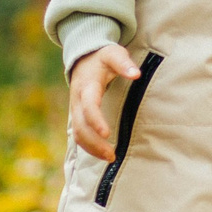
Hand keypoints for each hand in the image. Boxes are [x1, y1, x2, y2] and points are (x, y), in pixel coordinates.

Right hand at [67, 42, 143, 159]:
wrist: (83, 57)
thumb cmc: (102, 57)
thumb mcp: (113, 54)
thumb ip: (123, 63)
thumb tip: (136, 74)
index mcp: (87, 86)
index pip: (89, 106)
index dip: (96, 120)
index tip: (107, 133)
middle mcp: (78, 100)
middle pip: (80, 126)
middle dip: (94, 142)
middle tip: (112, 154)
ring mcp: (75, 109)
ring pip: (77, 133)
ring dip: (91, 148)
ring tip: (110, 157)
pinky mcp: (77, 115)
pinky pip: (78, 134)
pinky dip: (88, 146)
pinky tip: (103, 153)